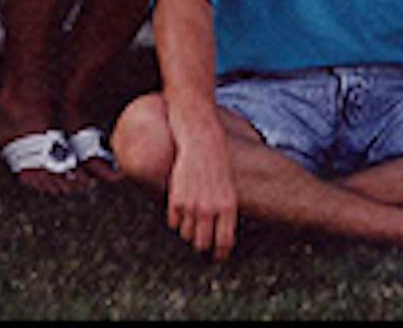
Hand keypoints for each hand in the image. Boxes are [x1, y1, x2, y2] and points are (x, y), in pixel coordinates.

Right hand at [165, 124, 238, 260]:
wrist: (202, 144)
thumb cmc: (218, 168)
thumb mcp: (228, 190)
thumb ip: (224, 215)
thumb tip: (218, 241)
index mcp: (228, 208)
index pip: (224, 243)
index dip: (219, 254)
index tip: (215, 258)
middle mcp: (210, 209)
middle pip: (202, 244)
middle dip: (200, 246)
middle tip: (199, 243)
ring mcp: (192, 205)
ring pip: (186, 235)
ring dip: (187, 231)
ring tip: (191, 217)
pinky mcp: (176, 200)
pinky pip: (173, 223)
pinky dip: (176, 220)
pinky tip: (181, 208)